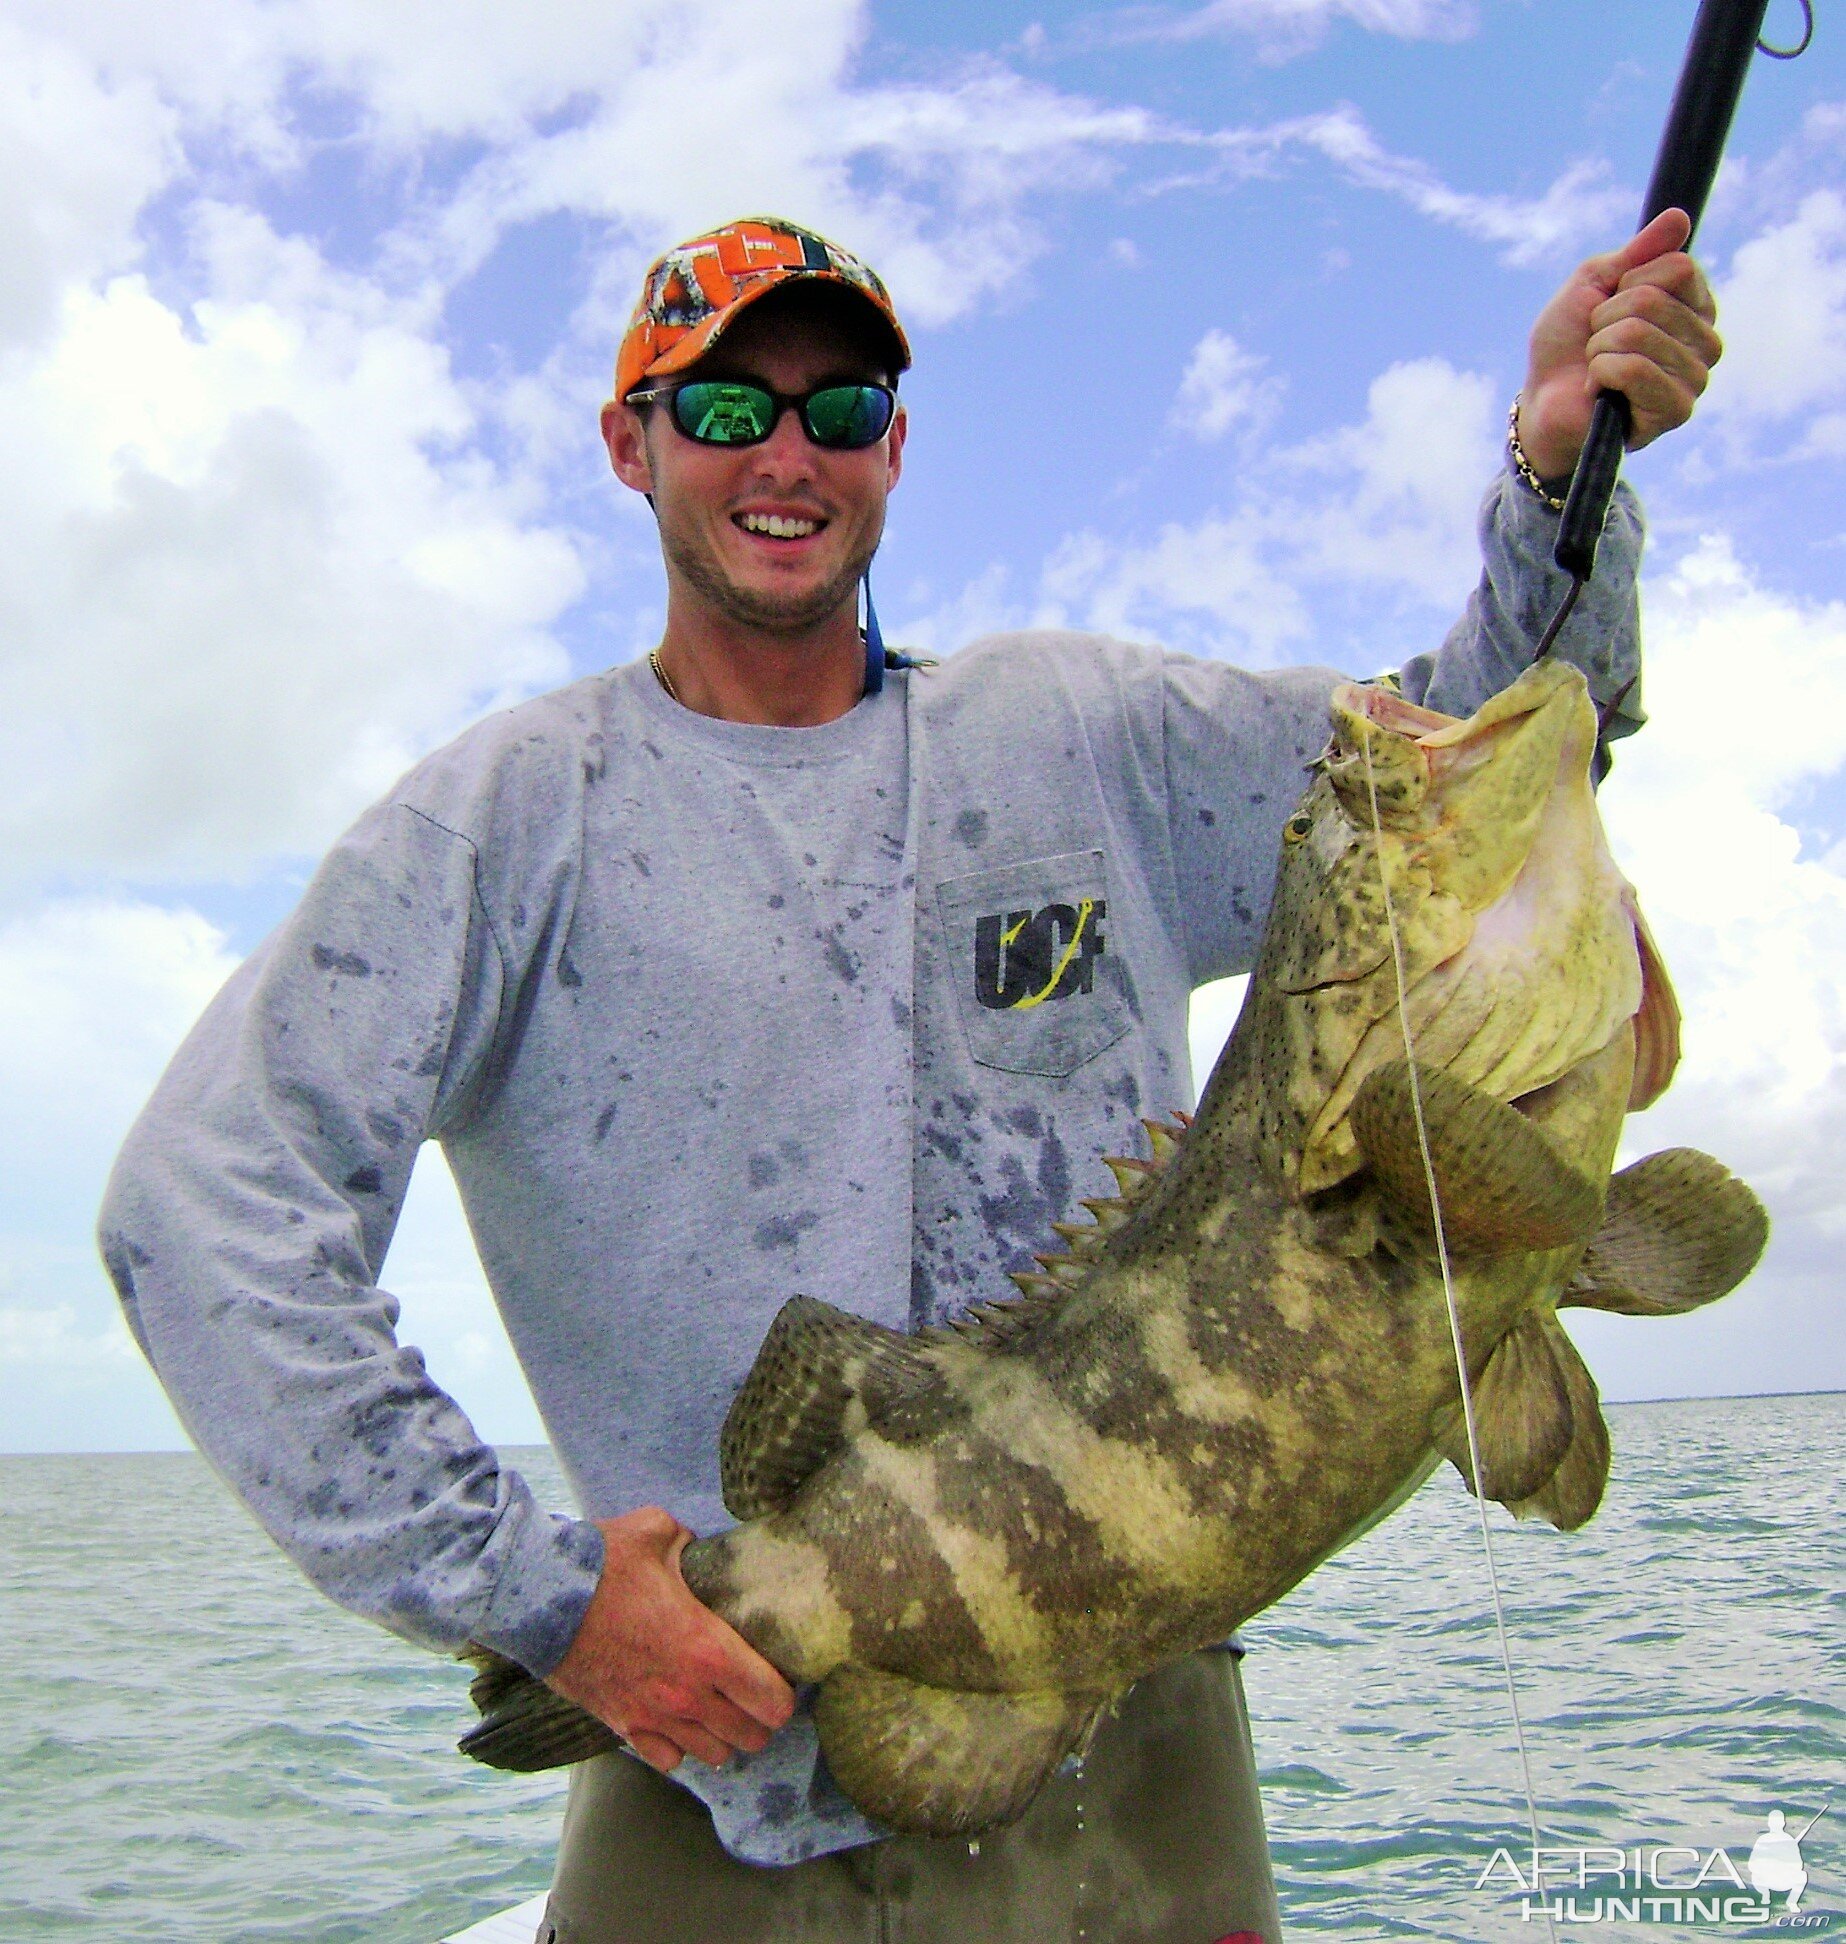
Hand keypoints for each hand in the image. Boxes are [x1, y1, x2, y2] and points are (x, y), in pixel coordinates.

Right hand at [544, 1506, 795, 1772]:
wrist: (539, 1597)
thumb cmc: (601, 1562)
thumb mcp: (658, 1531)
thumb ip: (692, 1541)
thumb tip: (702, 1547)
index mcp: (707, 1647)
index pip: (772, 1700)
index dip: (785, 1694)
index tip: (781, 1677)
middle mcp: (687, 1693)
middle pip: (750, 1735)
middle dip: (761, 1719)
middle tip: (756, 1696)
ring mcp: (654, 1716)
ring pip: (713, 1754)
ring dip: (723, 1736)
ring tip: (721, 1711)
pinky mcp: (622, 1726)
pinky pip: (668, 1760)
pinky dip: (680, 1748)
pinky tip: (679, 1722)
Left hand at [1517, 208, 1721, 478]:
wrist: (1542, 402)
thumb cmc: (1568, 344)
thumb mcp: (1592, 284)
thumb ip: (1635, 253)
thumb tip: (1679, 217)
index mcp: (1694, 306)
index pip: (1678, 266)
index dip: (1627, 282)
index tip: (1610, 305)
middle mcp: (1706, 341)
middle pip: (1652, 300)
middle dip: (1605, 320)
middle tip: (1597, 345)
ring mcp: (1695, 378)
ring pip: (1639, 333)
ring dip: (1600, 348)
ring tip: (1598, 368)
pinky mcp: (1676, 410)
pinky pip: (1635, 369)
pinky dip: (1602, 373)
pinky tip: (1601, 391)